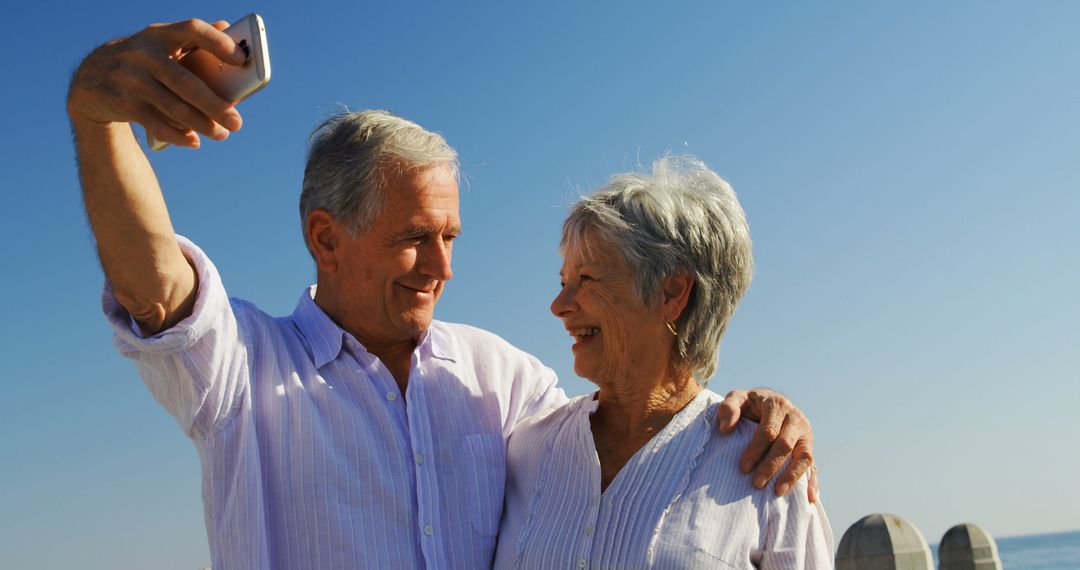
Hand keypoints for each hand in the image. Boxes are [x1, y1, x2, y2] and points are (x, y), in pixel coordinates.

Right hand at [67, 18, 246, 147]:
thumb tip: (226, 25)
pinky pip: (157, 124)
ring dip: (202, 125)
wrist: (91, 76)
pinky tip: (194, 141)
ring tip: (222, 134)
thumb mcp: (161, 43)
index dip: (218, 43)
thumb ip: (193, 38)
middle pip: (186, 83)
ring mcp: (132, 80)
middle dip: (215, 105)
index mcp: (160, 35)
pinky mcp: (124, 103)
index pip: (192, 30)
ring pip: (174, 107)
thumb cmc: (144, 60)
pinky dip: (177, 135)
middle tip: (237, 123)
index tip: (242, 59)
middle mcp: (144, 55)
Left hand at [717, 388, 818, 502]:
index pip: (768, 431)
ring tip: (778, 492)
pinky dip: (813, 481)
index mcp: (777, 405)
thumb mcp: (737, 398)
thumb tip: (725, 429)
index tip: (743, 467)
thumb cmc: (750, 403)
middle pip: (785, 445)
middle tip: (757, 483)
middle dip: (771, 466)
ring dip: (792, 476)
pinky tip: (810, 498)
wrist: (769, 400)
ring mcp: (805, 432)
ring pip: (804, 456)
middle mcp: (795, 417)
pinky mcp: (810, 445)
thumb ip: (728, 408)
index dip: (756, 450)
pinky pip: (814, 464)